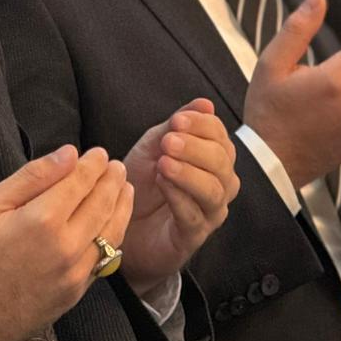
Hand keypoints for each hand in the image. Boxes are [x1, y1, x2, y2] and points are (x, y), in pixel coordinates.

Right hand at [0, 147, 131, 340]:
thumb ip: (30, 178)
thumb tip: (68, 155)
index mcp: (42, 221)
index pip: (79, 183)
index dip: (92, 165)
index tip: (98, 153)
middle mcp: (66, 247)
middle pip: (102, 205)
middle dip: (111, 181)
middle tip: (116, 166)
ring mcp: (74, 274)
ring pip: (111, 234)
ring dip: (120, 207)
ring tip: (123, 189)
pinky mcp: (74, 294)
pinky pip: (103, 260)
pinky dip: (113, 237)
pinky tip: (110, 225)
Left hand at [120, 100, 239, 296]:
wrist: (119, 223)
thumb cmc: (141, 183)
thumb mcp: (153, 147)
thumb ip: (176, 126)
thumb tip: (205, 103)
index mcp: (213, 159)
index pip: (220, 137)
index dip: (202, 125)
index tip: (178, 120)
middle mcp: (219, 185)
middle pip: (221, 162)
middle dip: (195, 147)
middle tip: (168, 140)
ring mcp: (209, 212)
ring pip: (213, 190)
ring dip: (188, 172)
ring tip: (163, 162)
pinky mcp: (193, 237)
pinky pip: (193, 216)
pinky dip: (178, 196)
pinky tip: (162, 183)